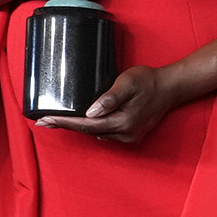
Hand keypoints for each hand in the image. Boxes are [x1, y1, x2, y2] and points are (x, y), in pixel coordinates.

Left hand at [36, 63, 182, 147]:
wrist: (171, 88)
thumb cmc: (149, 81)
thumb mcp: (128, 82)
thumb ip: (110, 98)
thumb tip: (91, 112)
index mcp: (122, 122)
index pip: (85, 125)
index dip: (64, 123)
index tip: (45, 121)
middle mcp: (125, 134)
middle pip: (88, 132)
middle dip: (67, 126)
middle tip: (45, 121)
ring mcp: (129, 136)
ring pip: (97, 133)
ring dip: (80, 127)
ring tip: (61, 120)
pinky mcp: (132, 134)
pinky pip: (107, 133)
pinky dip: (94, 127)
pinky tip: (85, 120)